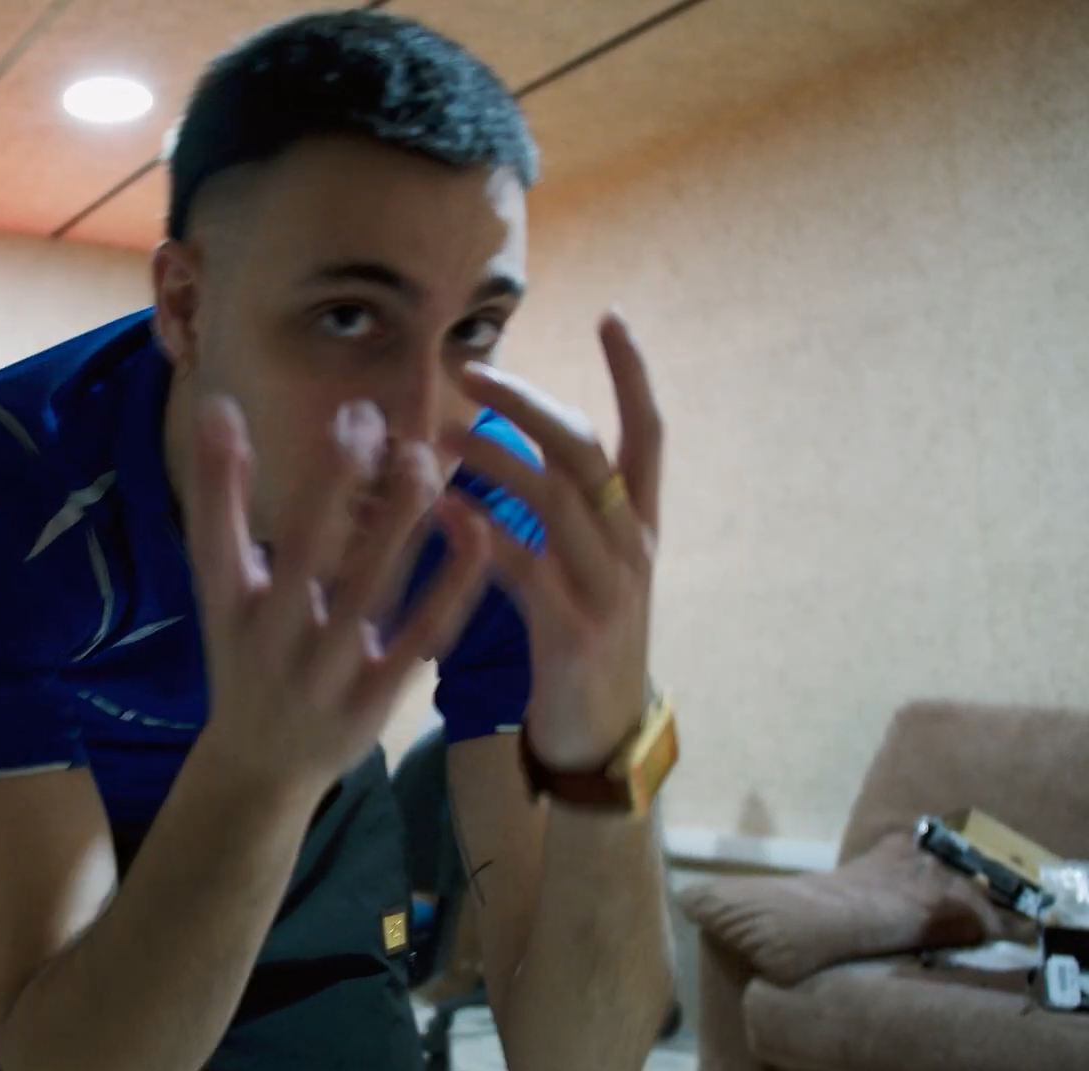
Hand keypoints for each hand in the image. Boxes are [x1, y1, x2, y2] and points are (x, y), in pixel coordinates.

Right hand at [186, 397, 491, 794]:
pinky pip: (420, 637)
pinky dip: (449, 584)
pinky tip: (476, 532)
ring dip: (397, 523)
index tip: (232, 407)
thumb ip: (223, 502)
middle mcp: (271, 641)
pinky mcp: (375, 702)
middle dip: (333, 484)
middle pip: (303, 555)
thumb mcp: (222, 588)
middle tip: (367, 417)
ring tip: (422, 458)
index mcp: (228, 608)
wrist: (262, 769)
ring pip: (367, 590)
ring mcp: (324, 675)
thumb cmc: (245, 656)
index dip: (222, 473)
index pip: (216, 533)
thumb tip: (219, 408)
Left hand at [443, 312, 663, 769]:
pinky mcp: (573, 630)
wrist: (598, 736)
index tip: (611, 316)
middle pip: (587, 451)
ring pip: (556, 498)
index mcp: (639, 527)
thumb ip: (560, 513)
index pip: (649, 432)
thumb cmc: (581, 643)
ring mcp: (609, 589)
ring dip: (493, 457)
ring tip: (439, 434)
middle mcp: (633, 548)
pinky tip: (441, 506)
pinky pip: (524, 565)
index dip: (634, 373)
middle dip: (528, 404)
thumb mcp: (585, 569)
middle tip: (470, 373)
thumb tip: (502, 449)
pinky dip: (481, 530)